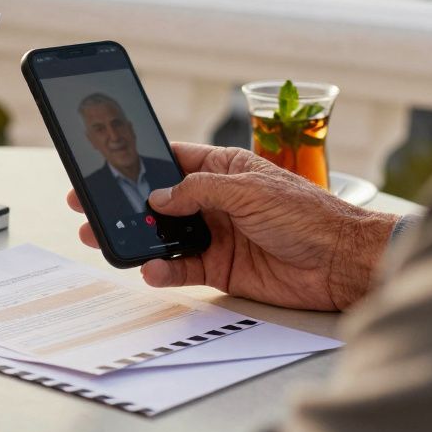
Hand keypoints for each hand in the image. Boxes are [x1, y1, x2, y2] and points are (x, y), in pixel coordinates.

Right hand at [68, 143, 397, 310]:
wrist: (342, 263)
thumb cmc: (310, 215)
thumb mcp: (250, 189)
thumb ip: (199, 190)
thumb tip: (160, 196)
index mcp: (224, 169)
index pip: (172, 161)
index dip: (140, 164)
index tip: (107, 165)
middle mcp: (217, 201)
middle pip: (159, 202)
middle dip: (125, 205)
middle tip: (89, 207)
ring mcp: (218, 235)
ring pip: (165, 236)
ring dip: (137, 239)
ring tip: (106, 239)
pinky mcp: (222, 269)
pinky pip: (182, 269)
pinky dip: (162, 270)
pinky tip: (150, 269)